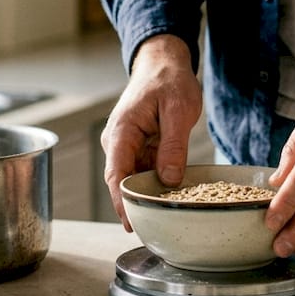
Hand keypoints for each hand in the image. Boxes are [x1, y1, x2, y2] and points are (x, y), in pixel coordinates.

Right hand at [100, 34, 201, 230]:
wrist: (163, 63)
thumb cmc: (169, 81)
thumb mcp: (178, 110)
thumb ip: (173, 146)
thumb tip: (168, 180)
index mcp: (121, 132)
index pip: (116, 175)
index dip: (122, 203)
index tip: (130, 224)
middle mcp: (118, 142)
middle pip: (122, 183)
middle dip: (135, 206)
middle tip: (154, 231)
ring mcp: (127, 146)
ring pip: (134, 179)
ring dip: (147, 196)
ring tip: (164, 219)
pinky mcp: (138, 148)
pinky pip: (144, 171)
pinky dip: (155, 184)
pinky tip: (169, 197)